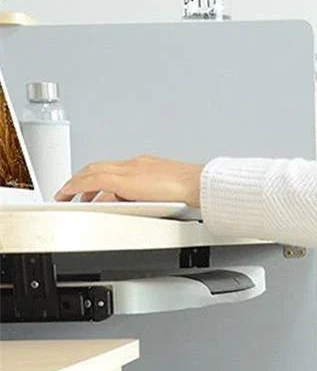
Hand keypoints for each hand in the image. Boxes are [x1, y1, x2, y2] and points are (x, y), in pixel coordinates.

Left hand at [53, 154, 202, 206]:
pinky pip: (93, 180)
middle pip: (99, 167)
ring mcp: (129, 170)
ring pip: (92, 171)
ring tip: (65, 194)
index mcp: (145, 166)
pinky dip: (78, 186)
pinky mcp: (124, 180)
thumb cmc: (190, 189)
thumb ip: (150, 196)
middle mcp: (134, 164)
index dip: (97, 176)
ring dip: (76, 183)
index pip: (114, 168)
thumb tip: (139, 206)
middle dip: (81, 179)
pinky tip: (70, 193)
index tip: (91, 187)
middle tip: (69, 190)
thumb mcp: (166, 192)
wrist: (197, 183)